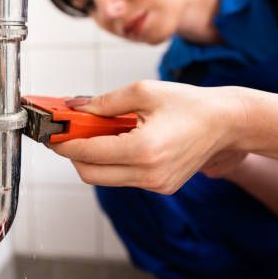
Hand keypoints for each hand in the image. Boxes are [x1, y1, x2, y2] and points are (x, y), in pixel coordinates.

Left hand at [51, 80, 246, 193]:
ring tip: (96, 133)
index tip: (51, 135)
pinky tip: (119, 141)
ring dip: (93, 158)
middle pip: (90, 174)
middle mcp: (149, 174)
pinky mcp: (161, 187)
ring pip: (106, 178)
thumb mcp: (143, 91)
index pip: (89, 153)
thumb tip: (75, 109)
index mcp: (144, 149)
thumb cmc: (189, 103)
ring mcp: (156, 185)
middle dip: (74, 154)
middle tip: (67, 135)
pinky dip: (113, 162)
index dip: (65, 144)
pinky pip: (124, 178)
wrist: (225, 122)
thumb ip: (104, 102)